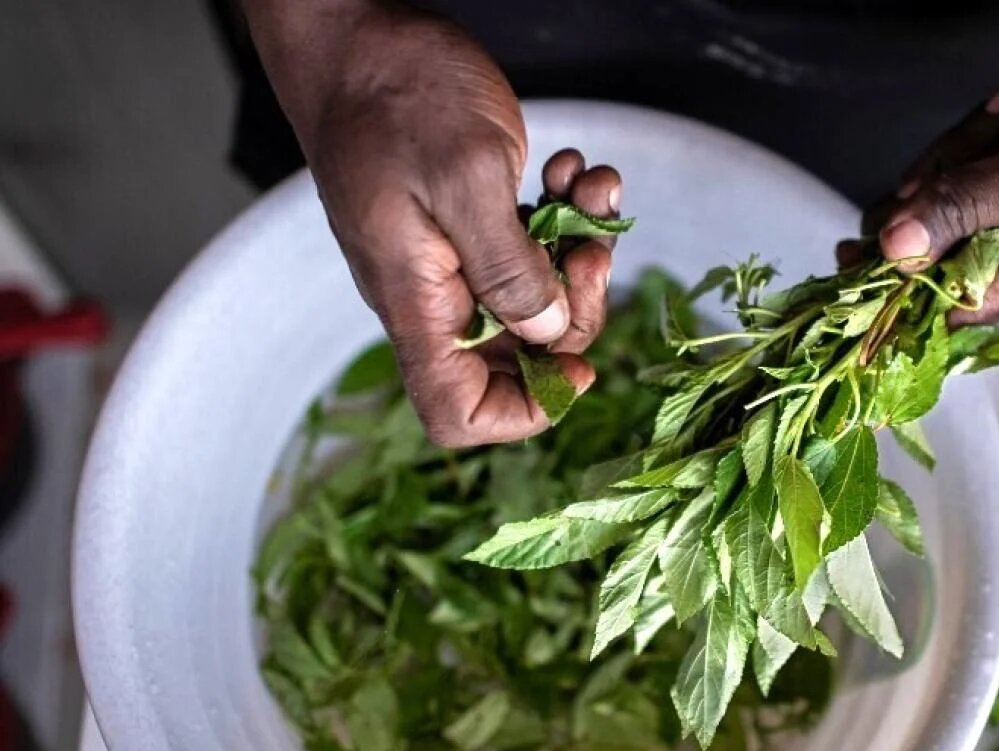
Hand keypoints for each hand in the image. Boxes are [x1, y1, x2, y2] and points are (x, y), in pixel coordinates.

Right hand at [244, 0, 620, 444]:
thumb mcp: (465, 176)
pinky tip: (568, 170)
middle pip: (519, 357)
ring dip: (577, 249)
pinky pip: (532, 247)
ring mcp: (453, 259)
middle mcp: (435, 294)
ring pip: (536, 296)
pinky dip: (564, 215)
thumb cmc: (394, 95)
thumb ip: (508, 268)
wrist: (356, 35)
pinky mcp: (471, 222)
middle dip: (574, 310)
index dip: (527, 410)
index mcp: (419, 302)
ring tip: (586, 187)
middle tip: (590, 248)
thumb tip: (547, 334)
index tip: (579, 366)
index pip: (458, 412)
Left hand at [864, 22, 998, 323]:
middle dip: (935, 184)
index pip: (921, 312)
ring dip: (963, 145)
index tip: (846, 253)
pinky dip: (979, 124)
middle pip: (913, 241)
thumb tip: (890, 250)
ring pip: (931, 188)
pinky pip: (958, 152)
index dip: (877, 291)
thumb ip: (964, 209)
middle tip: (983, 149)